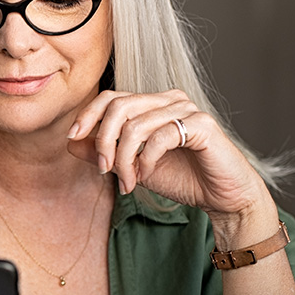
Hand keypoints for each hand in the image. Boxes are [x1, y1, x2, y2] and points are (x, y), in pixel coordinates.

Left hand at [66, 89, 276, 243]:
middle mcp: (170, 100)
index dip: (88, 115)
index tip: (73, 137)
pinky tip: (146, 175)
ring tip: (128, 182)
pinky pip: (161, 136)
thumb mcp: (134, 167)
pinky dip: (146, 160)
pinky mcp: (202, 125)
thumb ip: (105, 153)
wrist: (222, 197)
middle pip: (120, 106)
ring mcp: (188, 110)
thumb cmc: (183, 179)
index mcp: (153, 104)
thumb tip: (72, 142)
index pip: (112, 96)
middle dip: (104, 140)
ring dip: (125, 158)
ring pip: (137, 124)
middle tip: (104, 169)